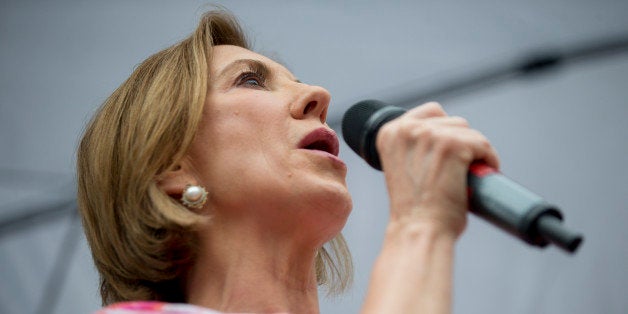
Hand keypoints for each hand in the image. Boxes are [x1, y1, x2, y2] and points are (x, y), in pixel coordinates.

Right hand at [375, 102, 499, 237]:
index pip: (431, 111)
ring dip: (474, 151)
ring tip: (467, 175)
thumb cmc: (414, 210)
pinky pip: (483, 144)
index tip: (447, 152)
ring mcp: (431, 135)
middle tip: (458, 170)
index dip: (445, 130)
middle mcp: (407, 129)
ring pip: (470, 132)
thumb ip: (416, 148)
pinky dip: (489, 160)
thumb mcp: (403, 168)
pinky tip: (480, 176)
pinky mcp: (453, 145)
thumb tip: (444, 139)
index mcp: (389, 133)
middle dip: (461, 143)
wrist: (419, 230)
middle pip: (452, 120)